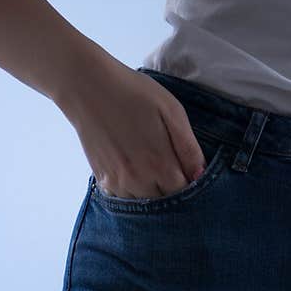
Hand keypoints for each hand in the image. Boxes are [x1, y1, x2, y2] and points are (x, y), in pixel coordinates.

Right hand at [58, 52, 207, 198]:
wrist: (89, 88)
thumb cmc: (135, 94)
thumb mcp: (172, 111)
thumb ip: (189, 148)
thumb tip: (200, 174)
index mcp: (160, 165)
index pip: (185, 192)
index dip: (191, 181)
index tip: (188, 167)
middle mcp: (139, 180)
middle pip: (165, 202)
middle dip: (173, 189)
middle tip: (171, 164)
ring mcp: (118, 182)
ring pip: (143, 203)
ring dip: (153, 191)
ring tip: (152, 164)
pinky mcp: (102, 179)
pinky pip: (123, 198)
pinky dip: (133, 190)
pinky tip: (135, 168)